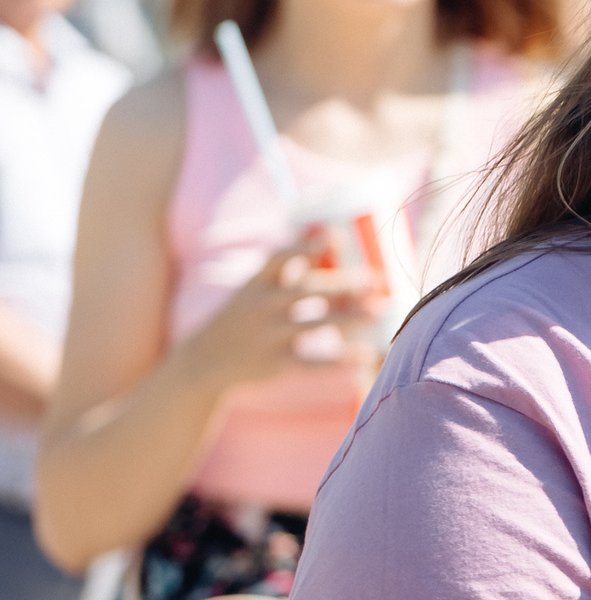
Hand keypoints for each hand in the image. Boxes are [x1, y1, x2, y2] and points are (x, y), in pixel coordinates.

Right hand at [173, 242, 387, 395]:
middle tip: (374, 281)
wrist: (204, 361)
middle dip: (341, 285)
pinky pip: (311, 363)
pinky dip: (339, 360)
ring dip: (349, 318)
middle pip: (306, 291)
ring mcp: (267, 336)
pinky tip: (365, 356)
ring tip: (378, 312)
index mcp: (256, 284)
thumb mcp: (254, 289)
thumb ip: (289, 268)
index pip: (279, 258)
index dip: (304, 246)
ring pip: (314, 324)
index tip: (332, 236)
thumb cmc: (242, 317)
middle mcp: (261, 307)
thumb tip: (328, 236)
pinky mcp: (274, 363)